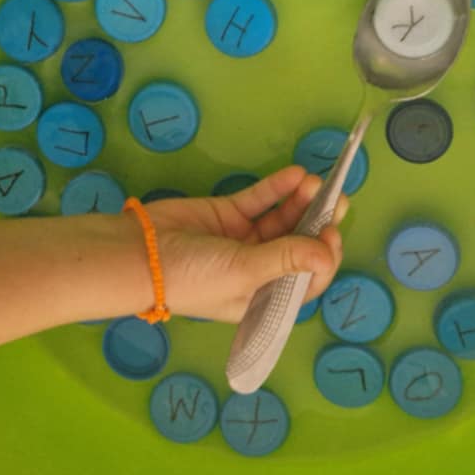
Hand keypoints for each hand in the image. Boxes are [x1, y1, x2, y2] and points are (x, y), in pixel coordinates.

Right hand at [144, 166, 347, 321]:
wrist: (136, 254)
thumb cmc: (192, 278)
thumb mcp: (244, 273)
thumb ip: (287, 259)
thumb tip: (329, 256)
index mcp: (263, 298)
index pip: (306, 281)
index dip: (323, 258)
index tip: (331, 234)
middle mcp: (257, 271)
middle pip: (298, 245)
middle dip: (319, 224)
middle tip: (338, 201)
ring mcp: (243, 240)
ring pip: (281, 219)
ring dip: (300, 203)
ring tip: (316, 183)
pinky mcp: (228, 214)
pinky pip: (259, 200)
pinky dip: (277, 189)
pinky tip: (295, 176)